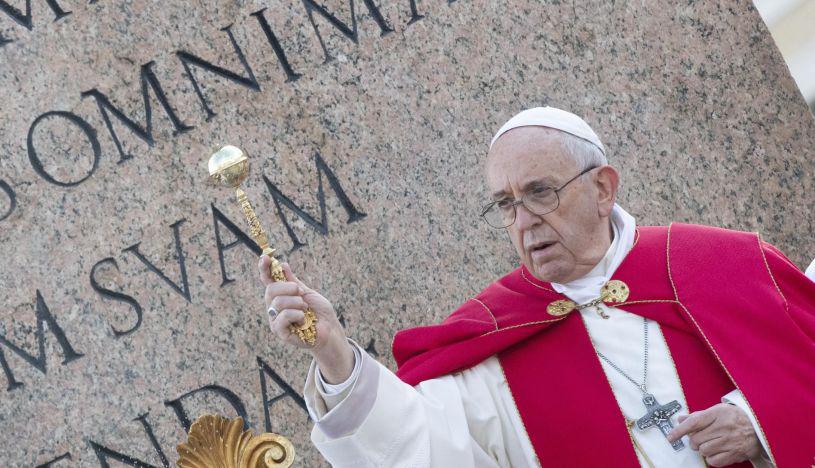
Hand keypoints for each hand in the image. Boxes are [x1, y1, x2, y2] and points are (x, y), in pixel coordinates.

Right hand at [258, 256, 354, 382]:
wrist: (330, 330)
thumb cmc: (319, 312)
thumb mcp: (307, 292)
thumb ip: (293, 281)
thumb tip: (282, 265)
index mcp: (280, 296)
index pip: (267, 280)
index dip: (265, 268)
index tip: (265, 257)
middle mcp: (274, 307)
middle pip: (271, 290)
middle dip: (288, 288)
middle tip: (301, 293)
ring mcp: (275, 320)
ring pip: (278, 303)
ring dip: (297, 302)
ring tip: (305, 308)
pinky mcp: (280, 332)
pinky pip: (282, 317)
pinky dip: (296, 314)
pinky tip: (303, 319)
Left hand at [667, 403, 761, 465]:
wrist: (759, 426)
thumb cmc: (735, 417)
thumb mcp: (717, 411)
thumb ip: (698, 416)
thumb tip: (680, 420)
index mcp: (718, 413)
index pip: (693, 422)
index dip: (679, 430)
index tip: (670, 437)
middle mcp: (724, 427)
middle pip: (696, 439)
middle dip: (694, 441)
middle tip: (699, 438)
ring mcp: (730, 441)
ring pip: (703, 451)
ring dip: (702, 449)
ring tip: (710, 443)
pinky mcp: (736, 454)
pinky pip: (714, 461)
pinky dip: (711, 458)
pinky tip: (716, 451)